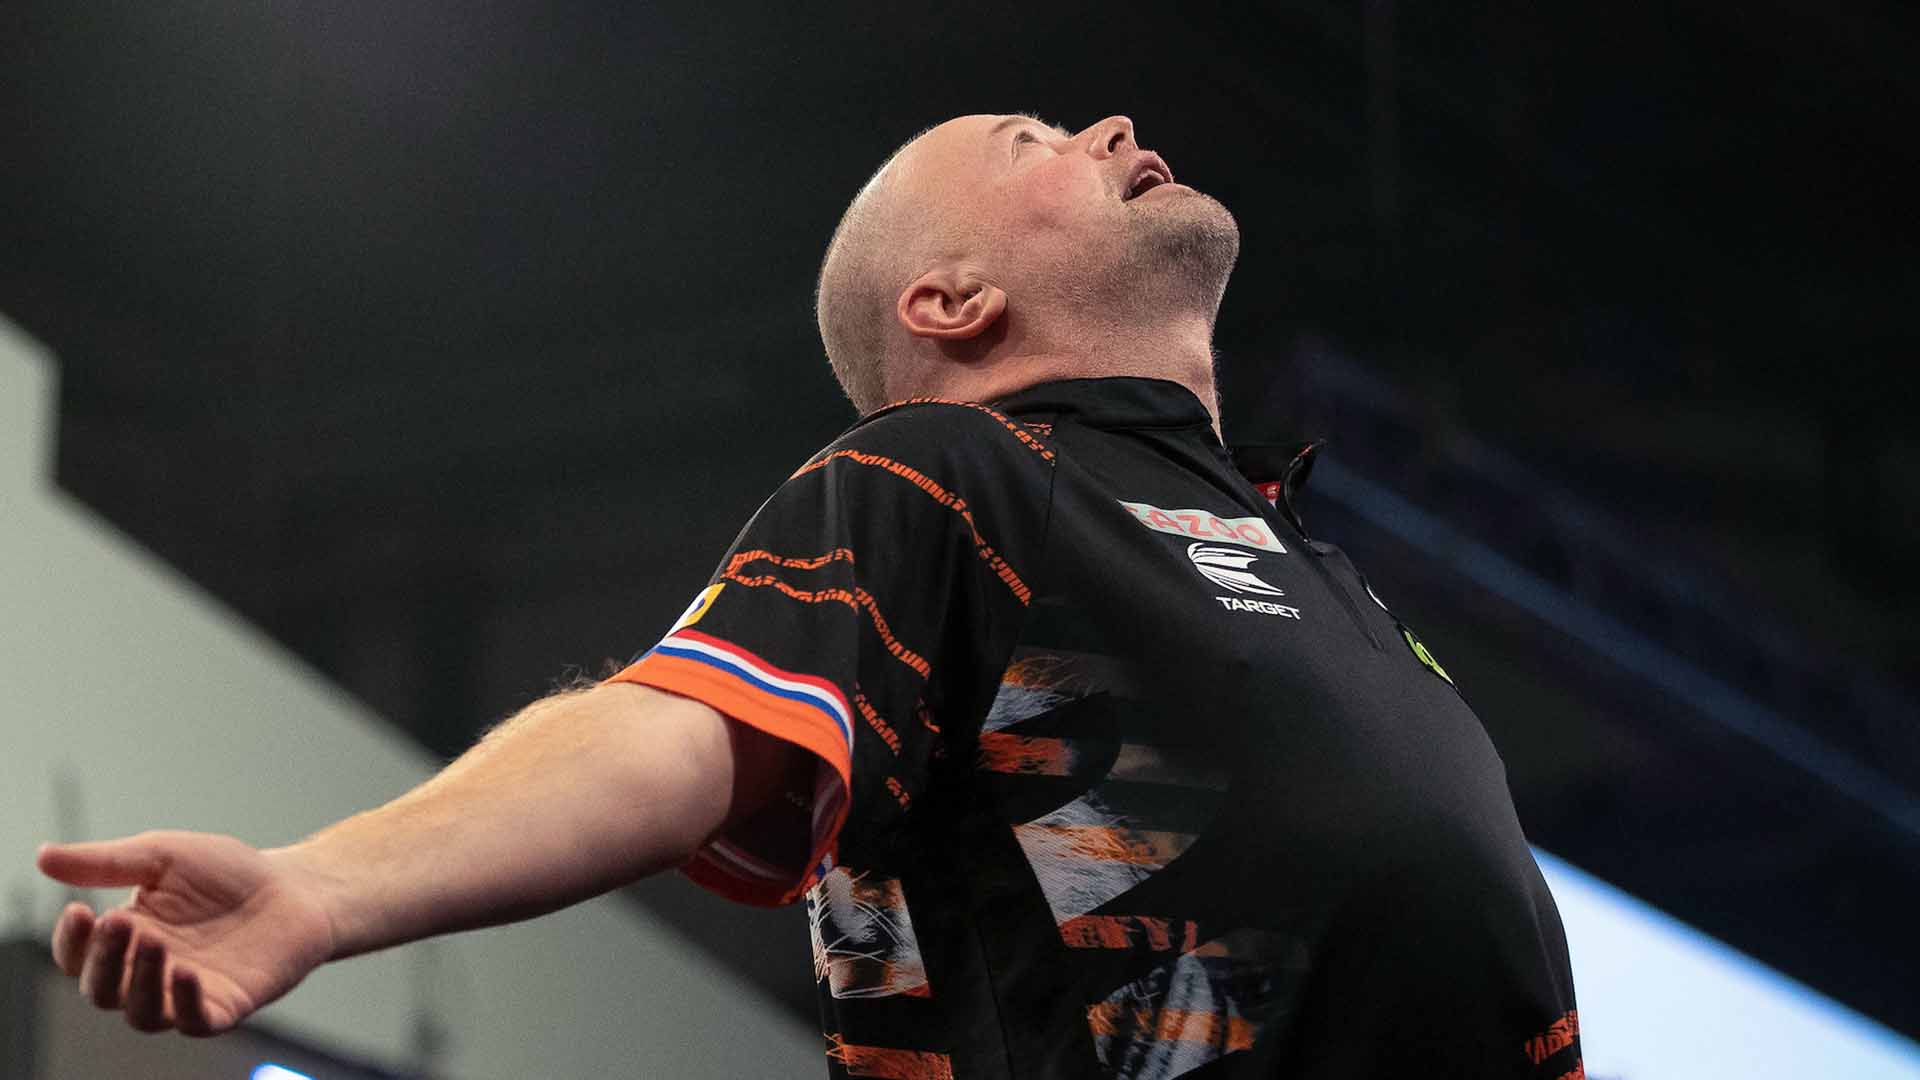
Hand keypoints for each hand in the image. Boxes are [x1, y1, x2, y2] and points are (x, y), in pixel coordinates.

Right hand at [37, 830, 335, 1035]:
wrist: (297, 887)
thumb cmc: (229, 873)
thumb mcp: (164, 856)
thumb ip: (107, 862)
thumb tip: (43, 857)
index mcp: (128, 938)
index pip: (78, 956)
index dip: (70, 941)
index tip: (79, 909)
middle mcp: (149, 972)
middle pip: (102, 989)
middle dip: (103, 960)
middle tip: (117, 922)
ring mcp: (186, 993)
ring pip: (141, 1013)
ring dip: (139, 982)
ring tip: (154, 943)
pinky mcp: (224, 1006)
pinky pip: (193, 1021)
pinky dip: (183, 1003)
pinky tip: (184, 973)